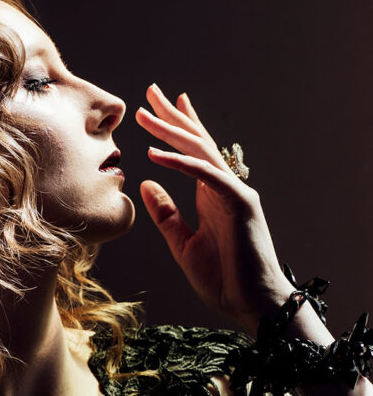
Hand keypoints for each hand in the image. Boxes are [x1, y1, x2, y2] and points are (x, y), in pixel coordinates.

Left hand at [135, 84, 291, 334]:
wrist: (252, 304)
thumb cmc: (223, 278)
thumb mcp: (183, 244)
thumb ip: (166, 213)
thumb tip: (145, 182)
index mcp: (212, 196)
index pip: (193, 153)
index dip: (177, 128)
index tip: (157, 106)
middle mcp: (225, 187)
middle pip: (197, 142)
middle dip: (173, 116)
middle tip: (150, 91)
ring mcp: (235, 192)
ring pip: (201, 151)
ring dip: (171, 131)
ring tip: (144, 114)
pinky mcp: (241, 203)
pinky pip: (206, 175)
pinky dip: (181, 163)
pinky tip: (155, 153)